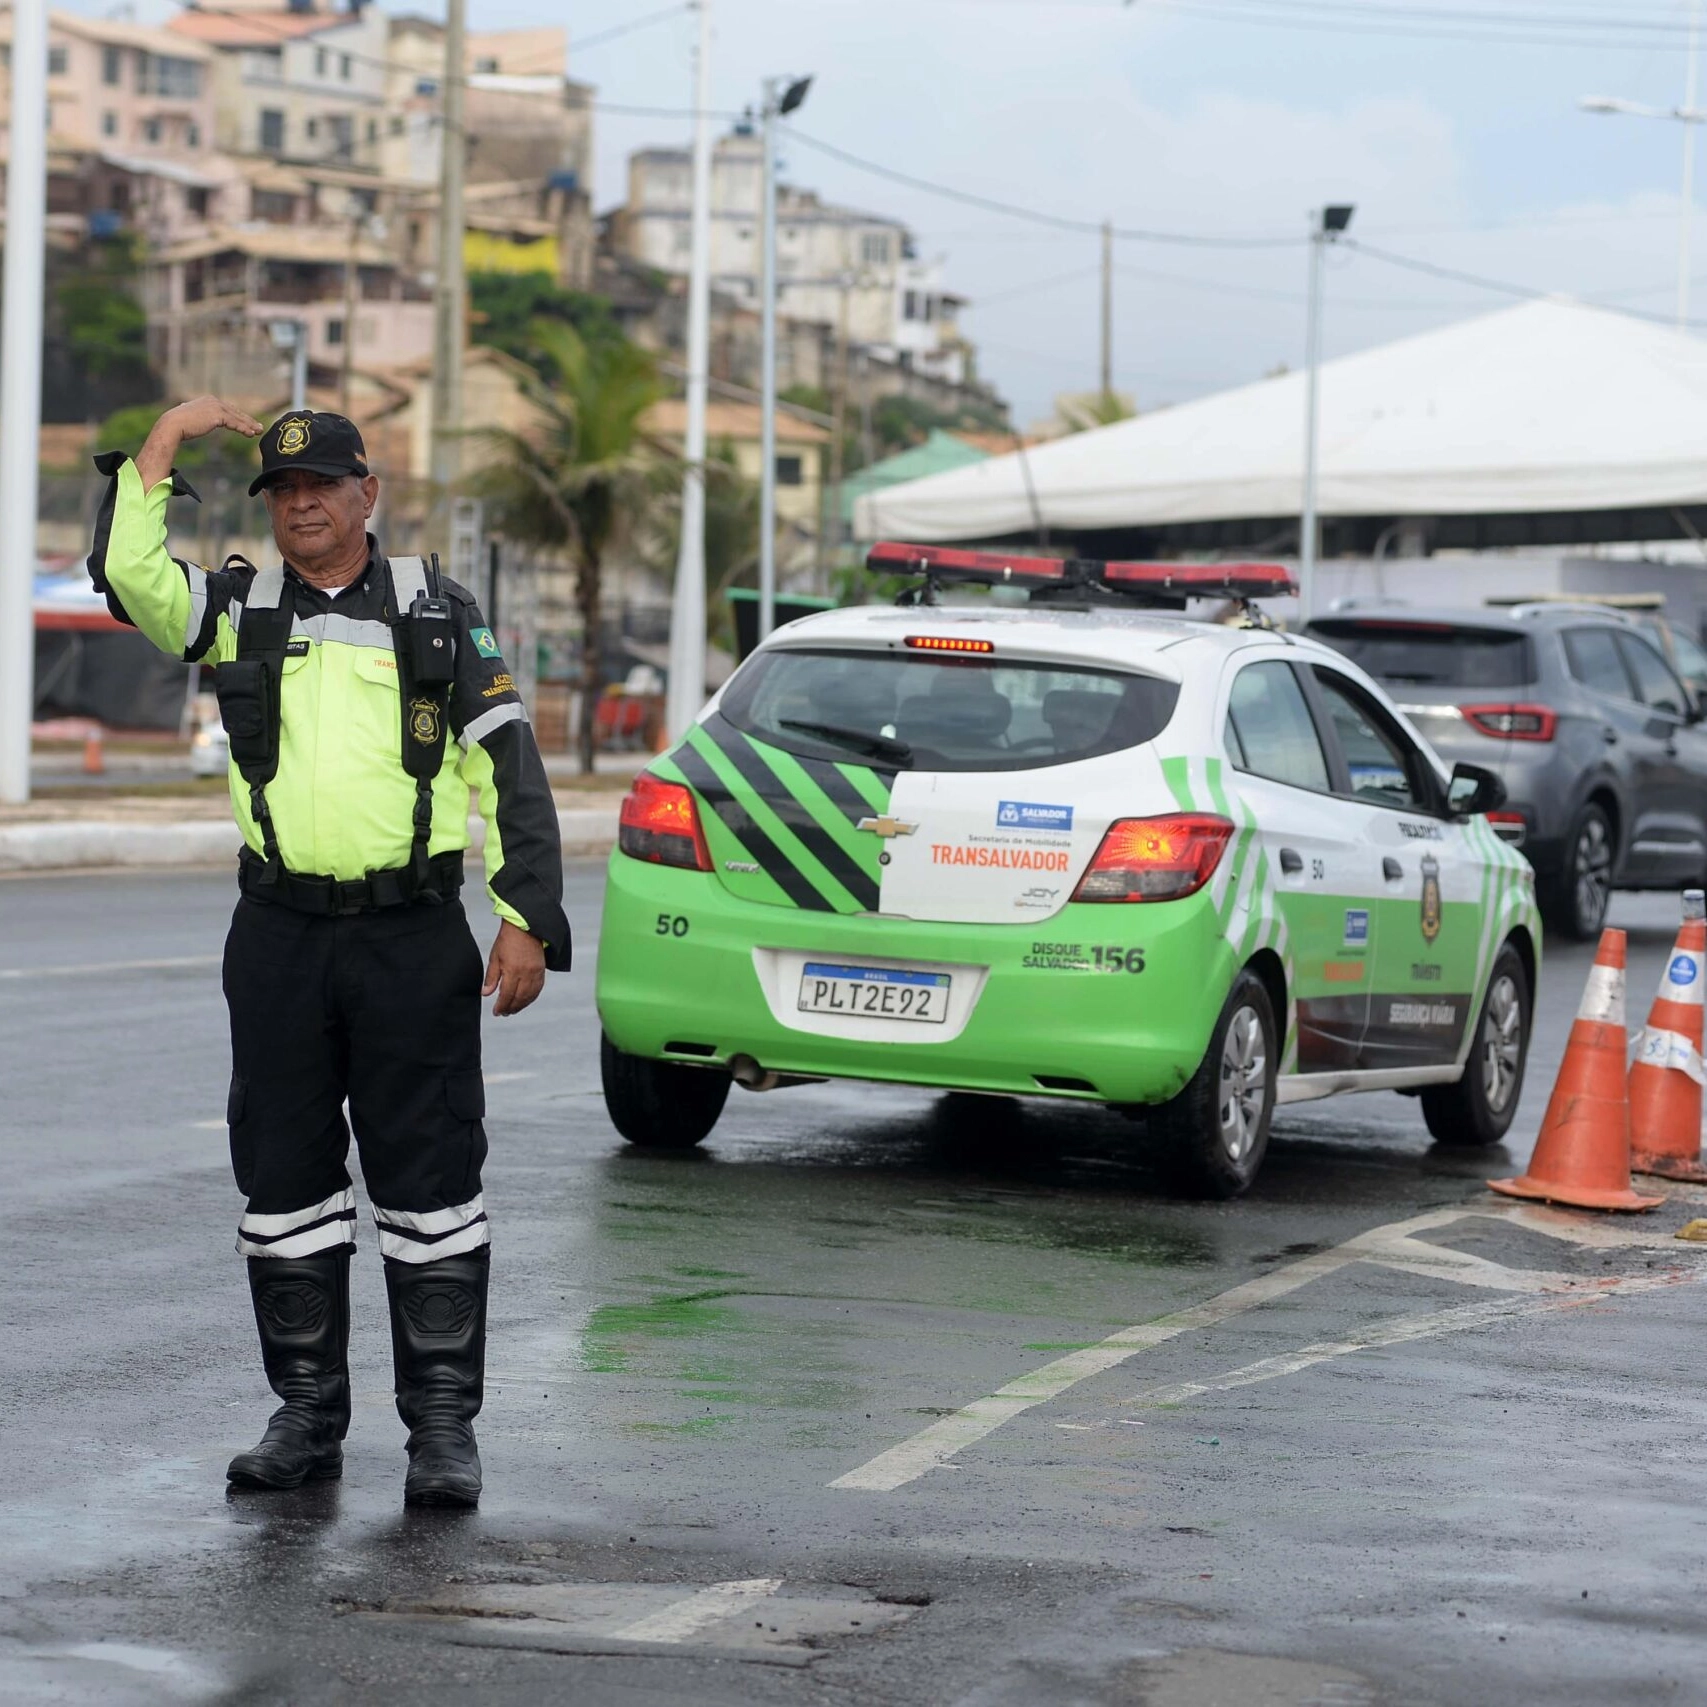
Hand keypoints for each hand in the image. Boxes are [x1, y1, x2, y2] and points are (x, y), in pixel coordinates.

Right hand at [135, 396, 263, 491]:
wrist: (172, 425)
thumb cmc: (178, 424)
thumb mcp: (191, 418)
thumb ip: (197, 417)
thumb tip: (196, 420)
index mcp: (208, 400)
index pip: (228, 409)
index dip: (239, 417)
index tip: (248, 423)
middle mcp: (213, 401)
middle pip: (235, 412)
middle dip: (248, 420)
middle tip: (259, 427)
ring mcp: (216, 406)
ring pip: (237, 417)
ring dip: (249, 425)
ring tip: (259, 432)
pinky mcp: (217, 415)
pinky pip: (235, 423)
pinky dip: (244, 429)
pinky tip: (251, 434)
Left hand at [482, 920, 546, 1017]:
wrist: (526, 927)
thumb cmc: (508, 940)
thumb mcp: (495, 957)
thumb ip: (491, 977)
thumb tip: (486, 993)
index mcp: (513, 970)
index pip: (507, 995)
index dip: (501, 1006)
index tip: (496, 1012)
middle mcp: (526, 974)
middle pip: (519, 998)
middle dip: (511, 1008)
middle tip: (504, 1013)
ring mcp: (536, 973)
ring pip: (530, 996)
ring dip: (521, 1005)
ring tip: (513, 1009)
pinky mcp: (542, 970)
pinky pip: (538, 989)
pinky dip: (531, 997)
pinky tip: (525, 1000)